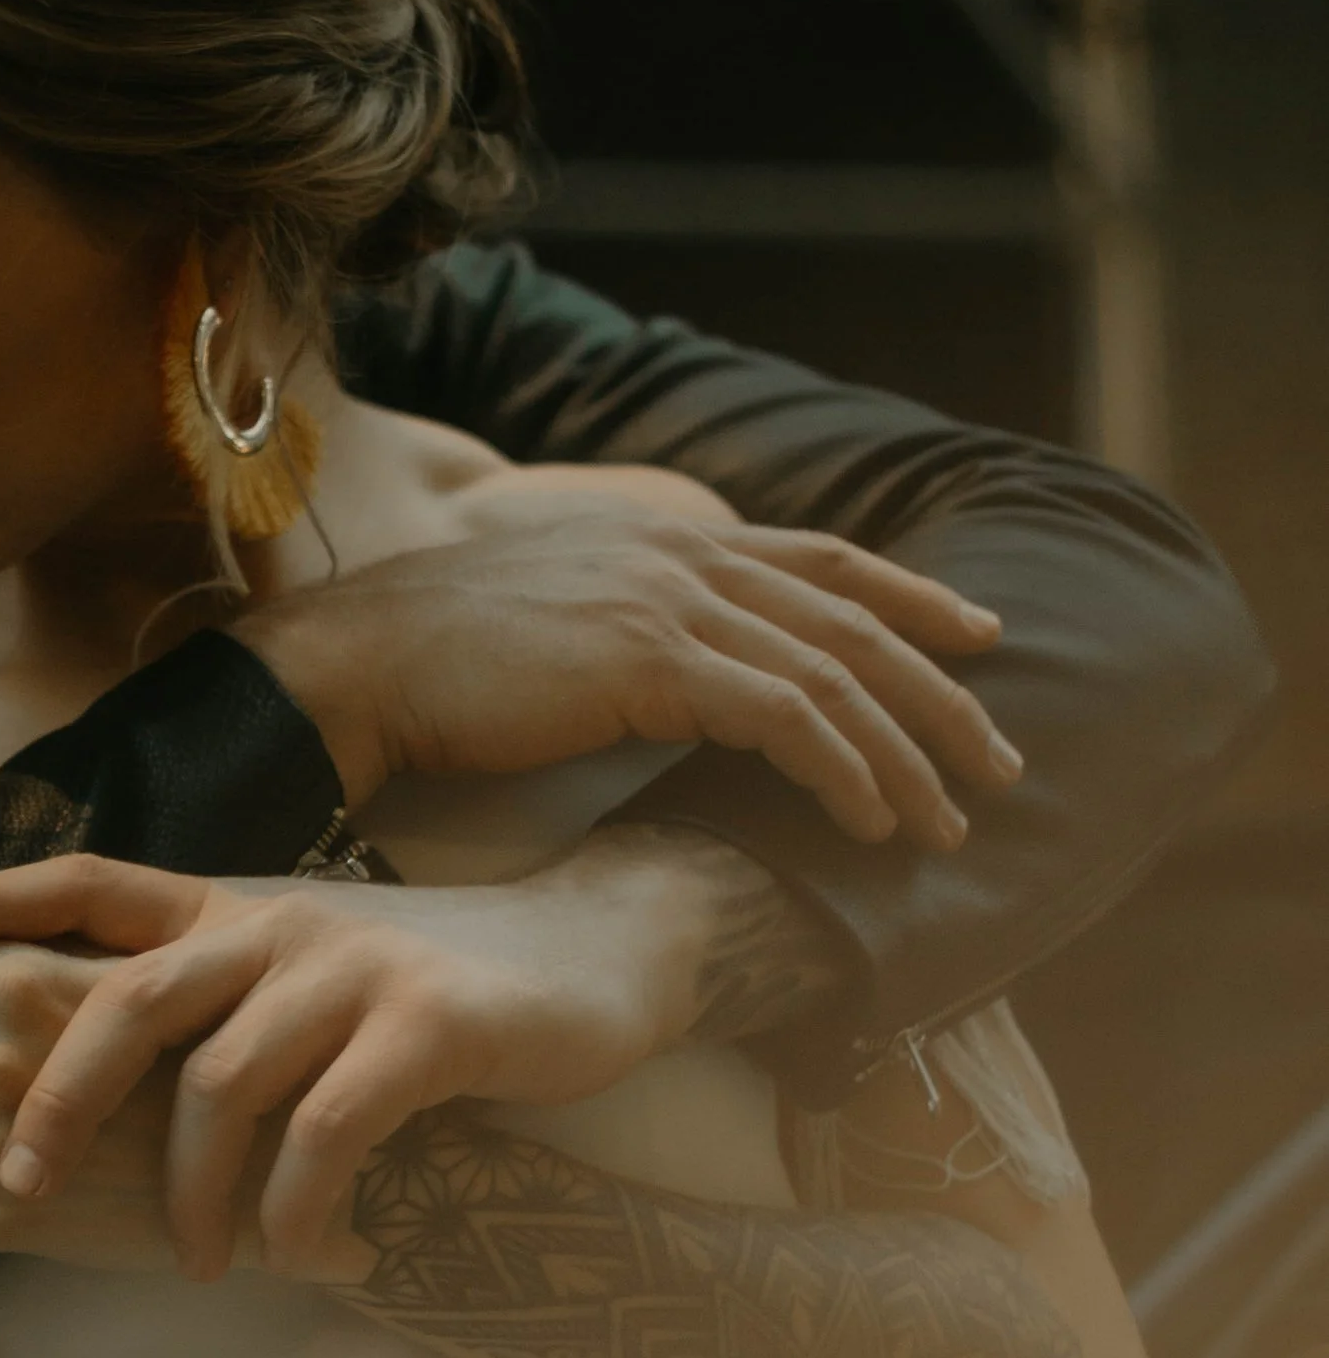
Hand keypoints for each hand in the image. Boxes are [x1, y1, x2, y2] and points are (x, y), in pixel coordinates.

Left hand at [0, 833, 797, 1276]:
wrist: (595, 953)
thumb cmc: (428, 982)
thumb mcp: (300, 962)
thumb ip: (205, 986)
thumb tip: (81, 1050)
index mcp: (229, 905)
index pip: (86, 881)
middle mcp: (275, 924)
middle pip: (130, 997)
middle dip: (57, 1095)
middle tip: (13, 1182)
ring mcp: (352, 969)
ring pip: (225, 1082)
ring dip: (197, 1191)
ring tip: (201, 1263)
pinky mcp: (430, 1025)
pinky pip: (330, 1129)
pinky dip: (296, 1204)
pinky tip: (294, 1254)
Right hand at [232, 469, 1018, 843]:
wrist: (360, 657)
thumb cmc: (438, 659)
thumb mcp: (560, 613)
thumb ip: (636, 619)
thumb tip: (683, 671)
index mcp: (667, 533)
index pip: (823, 559)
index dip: (911, 596)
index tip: (978, 635)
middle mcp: (684, 552)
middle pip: (855, 617)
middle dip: (941, 693)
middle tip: (998, 761)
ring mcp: (670, 600)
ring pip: (834, 674)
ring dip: (905, 755)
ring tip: (944, 824)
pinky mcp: (651, 660)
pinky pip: (785, 717)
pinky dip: (842, 770)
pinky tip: (870, 821)